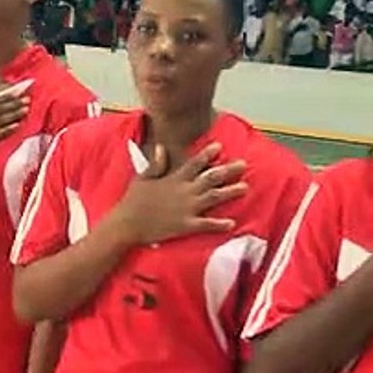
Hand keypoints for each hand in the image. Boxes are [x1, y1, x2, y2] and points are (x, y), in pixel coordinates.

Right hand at [112, 142, 248, 245]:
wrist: (126, 224)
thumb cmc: (132, 201)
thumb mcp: (141, 178)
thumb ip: (155, 164)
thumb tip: (161, 147)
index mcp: (173, 180)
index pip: (194, 164)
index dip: (207, 154)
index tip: (220, 147)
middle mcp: (183, 192)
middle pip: (210, 178)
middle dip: (228, 170)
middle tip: (244, 165)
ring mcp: (186, 209)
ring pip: (213, 198)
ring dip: (230, 192)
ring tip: (245, 187)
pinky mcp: (185, 226)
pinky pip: (207, 225)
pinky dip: (219, 224)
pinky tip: (232, 223)